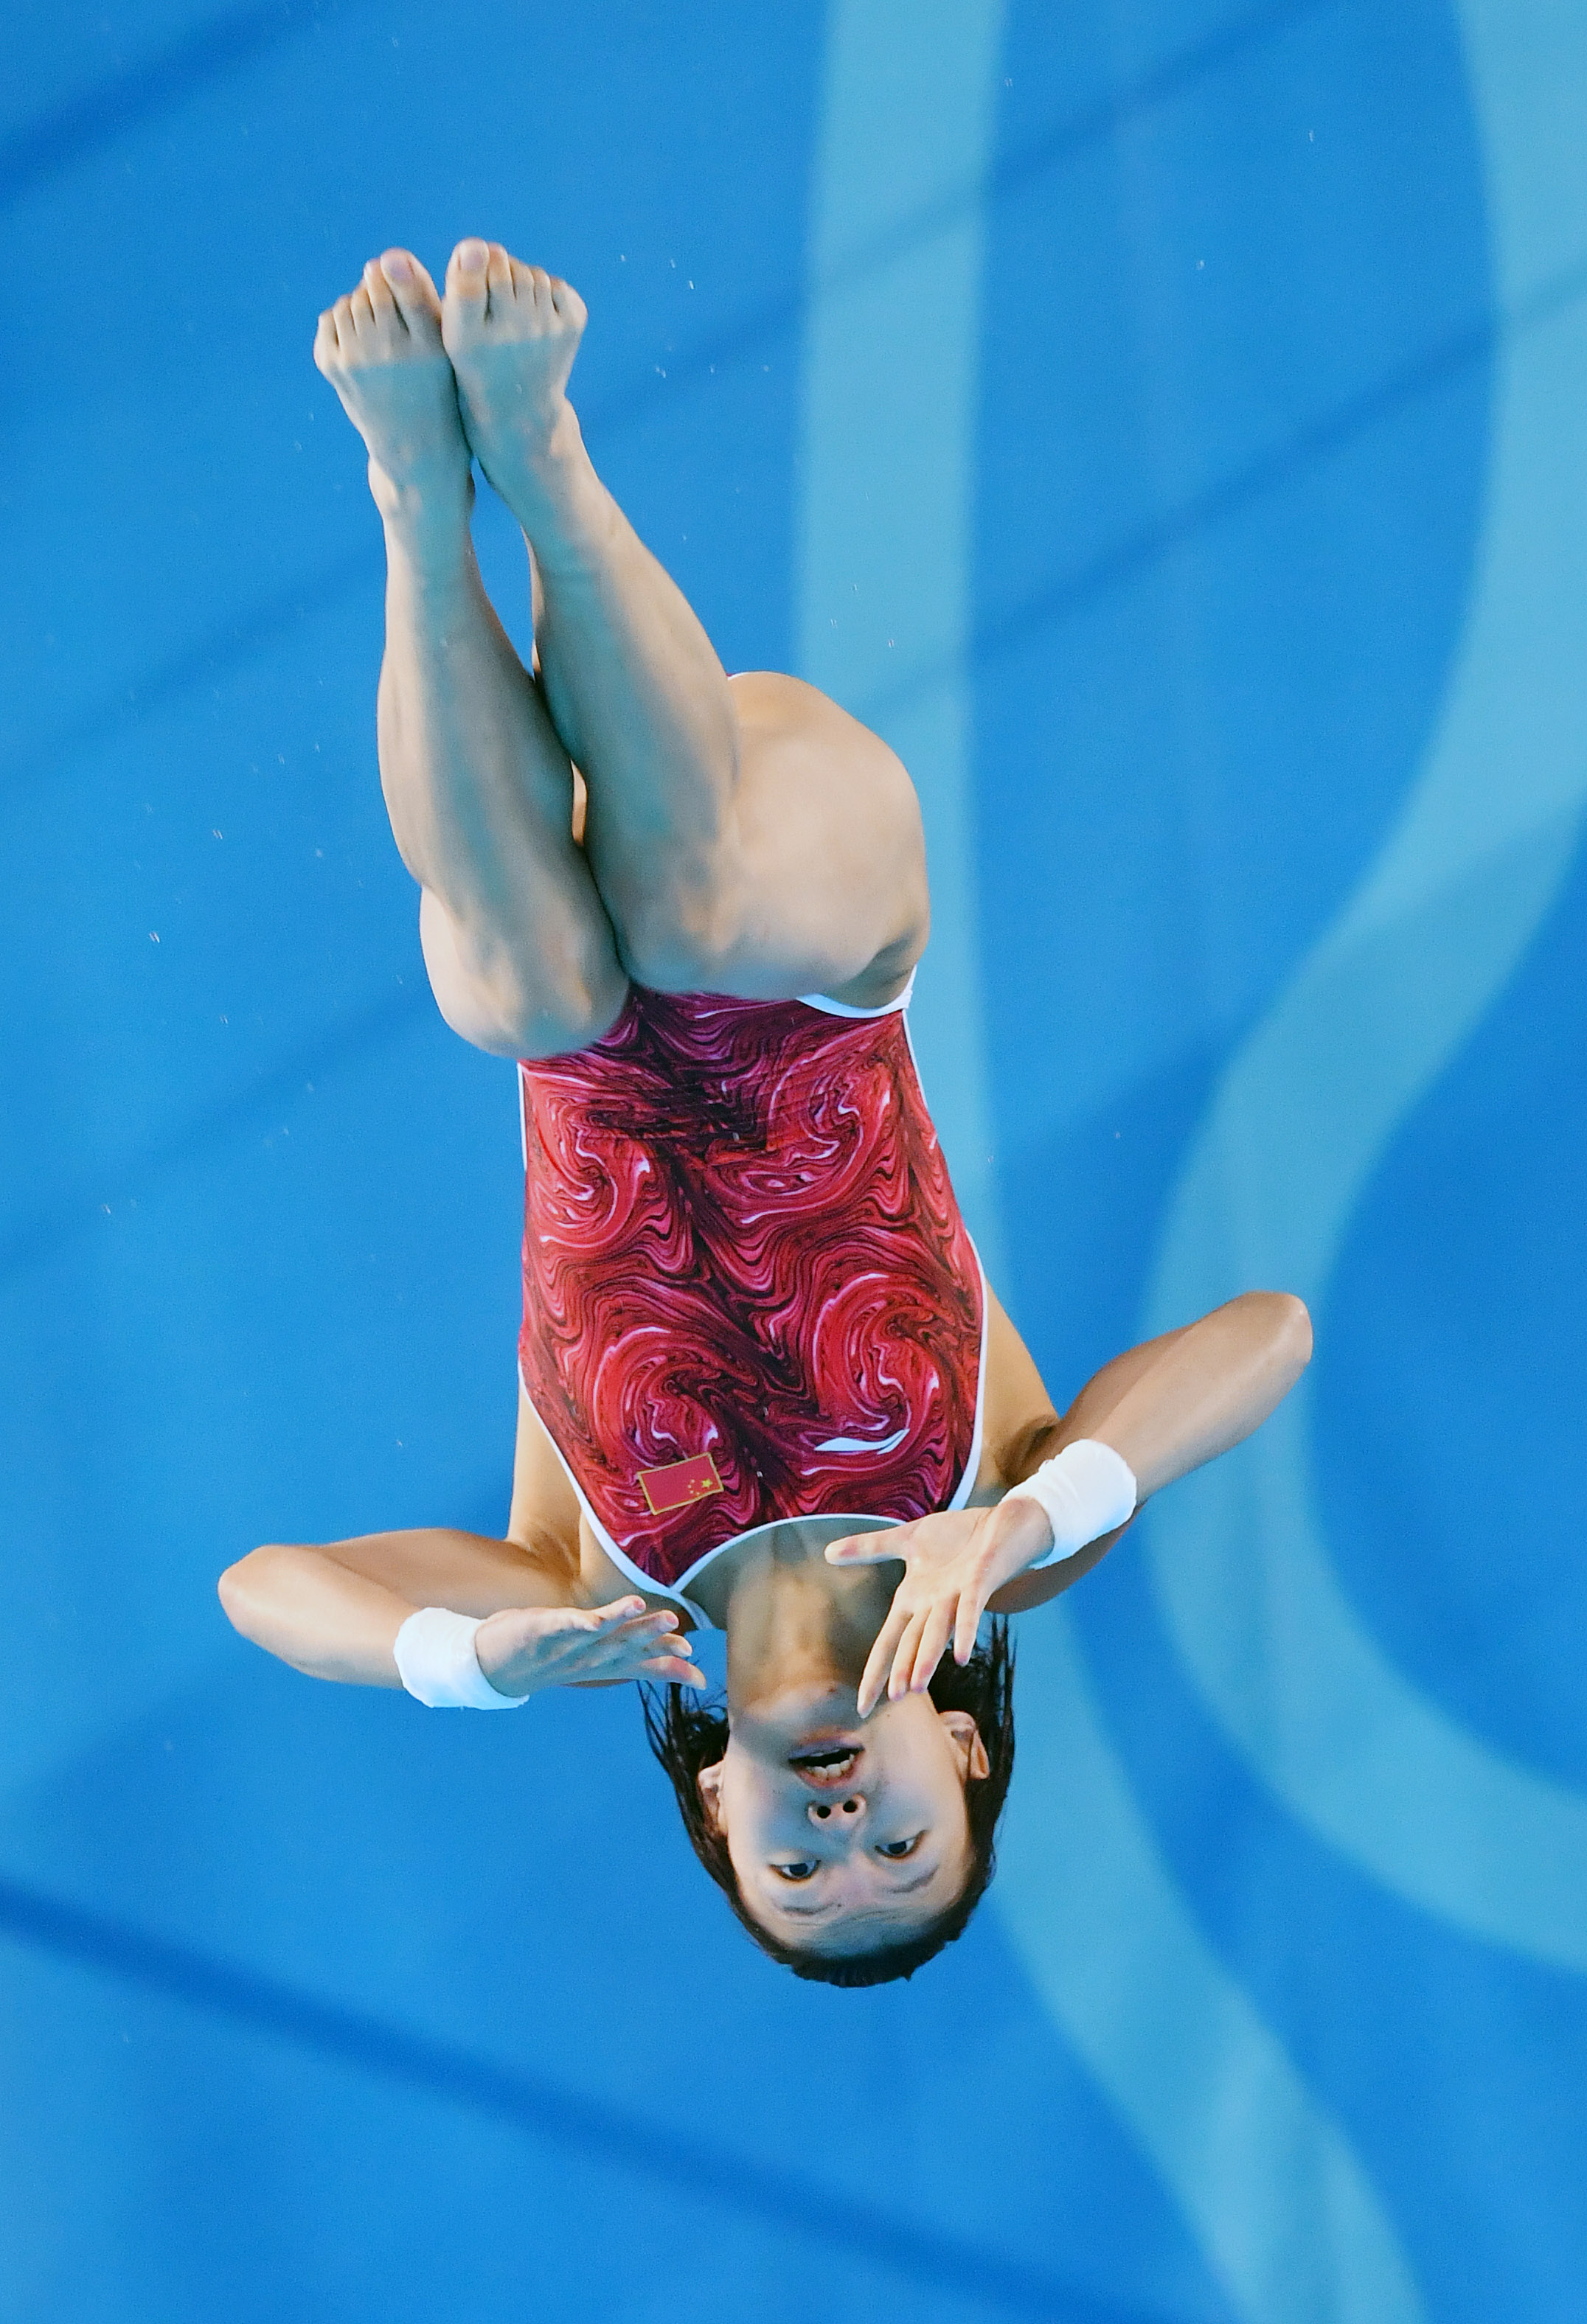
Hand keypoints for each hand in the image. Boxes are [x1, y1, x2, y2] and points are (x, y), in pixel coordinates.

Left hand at [472, 1597, 705, 1697]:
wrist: (491, 1667)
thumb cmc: (551, 1656)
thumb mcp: (594, 1658)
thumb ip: (633, 1651)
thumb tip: (666, 1653)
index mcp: (601, 1663)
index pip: (639, 1665)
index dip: (668, 1669)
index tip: (700, 1679)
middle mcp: (585, 1658)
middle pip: (622, 1647)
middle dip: (650, 1637)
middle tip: (682, 1631)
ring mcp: (561, 1645)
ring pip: (594, 1635)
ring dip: (617, 1623)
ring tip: (639, 1605)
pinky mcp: (537, 1629)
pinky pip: (559, 1625)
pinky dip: (575, 1623)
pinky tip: (590, 1619)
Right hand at [826, 1499, 1051, 1717]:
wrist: (1001, 1522)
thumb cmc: (957, 1536)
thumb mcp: (906, 1540)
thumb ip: (868, 1548)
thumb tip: (827, 1553)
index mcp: (914, 1599)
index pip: (889, 1641)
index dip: (875, 1671)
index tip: (864, 1707)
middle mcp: (934, 1604)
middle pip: (911, 1642)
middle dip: (900, 1670)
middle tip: (890, 1702)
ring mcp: (956, 1595)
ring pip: (938, 1632)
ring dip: (927, 1659)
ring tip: (916, 1687)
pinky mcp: (978, 1581)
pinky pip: (970, 1609)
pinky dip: (964, 1631)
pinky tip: (960, 1656)